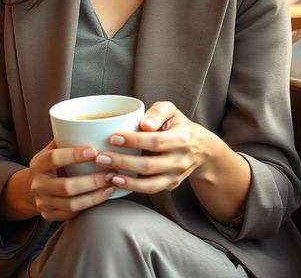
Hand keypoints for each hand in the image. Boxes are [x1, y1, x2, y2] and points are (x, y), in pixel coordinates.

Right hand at [28, 140, 115, 220]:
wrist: (31, 188)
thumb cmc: (51, 164)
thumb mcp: (52, 149)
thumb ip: (67, 139)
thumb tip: (94, 124)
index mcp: (38, 163)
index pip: (54, 158)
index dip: (74, 155)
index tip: (95, 151)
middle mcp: (38, 184)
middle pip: (66, 186)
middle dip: (92, 181)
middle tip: (111, 172)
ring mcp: (43, 202)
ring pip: (72, 204)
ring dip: (95, 195)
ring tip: (112, 184)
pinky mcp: (49, 215)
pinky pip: (73, 213)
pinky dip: (90, 205)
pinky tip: (104, 195)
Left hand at [94, 101, 214, 193]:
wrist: (199, 148)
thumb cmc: (177, 125)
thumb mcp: (171, 111)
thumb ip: (158, 112)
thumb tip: (145, 124)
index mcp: (180, 138)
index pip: (154, 141)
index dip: (132, 141)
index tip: (112, 137)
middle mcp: (180, 160)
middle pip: (149, 164)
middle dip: (122, 162)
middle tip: (101, 157)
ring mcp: (175, 176)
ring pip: (150, 183)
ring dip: (126, 181)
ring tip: (106, 174)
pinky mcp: (170, 185)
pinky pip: (151, 190)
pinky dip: (133, 188)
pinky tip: (117, 182)